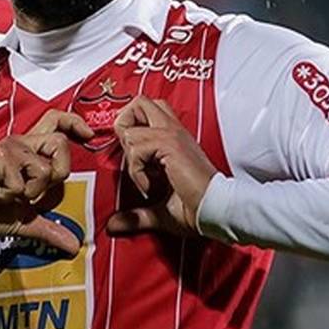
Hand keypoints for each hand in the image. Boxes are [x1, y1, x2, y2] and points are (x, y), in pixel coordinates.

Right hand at [0, 110, 92, 254]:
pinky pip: (23, 183)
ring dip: (31, 192)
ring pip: (45, 169)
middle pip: (60, 143)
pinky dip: (11, 197)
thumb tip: (73, 245)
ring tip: (10, 194)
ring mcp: (12, 148)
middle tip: (36, 190)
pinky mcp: (1, 156)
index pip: (55, 121)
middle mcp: (23, 144)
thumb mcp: (24, 220)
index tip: (89, 135)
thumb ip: (49, 229)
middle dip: (58, 173)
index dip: (74, 123)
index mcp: (29, 152)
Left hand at [108, 95, 217, 236]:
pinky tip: (153, 187)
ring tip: (148, 182)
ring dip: (131, 161)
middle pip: (139, 102)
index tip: (135, 160)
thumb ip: (135, 215)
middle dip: (125, 125)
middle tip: (133, 156)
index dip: (131, 130)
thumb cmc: (195, 207)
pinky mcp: (170, 144)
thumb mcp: (158, 208)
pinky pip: (136, 148)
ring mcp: (172, 134)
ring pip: (130, 130)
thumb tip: (113, 225)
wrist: (215, 210)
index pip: (146, 111)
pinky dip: (137, 171)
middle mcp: (172, 130)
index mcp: (172, 138)